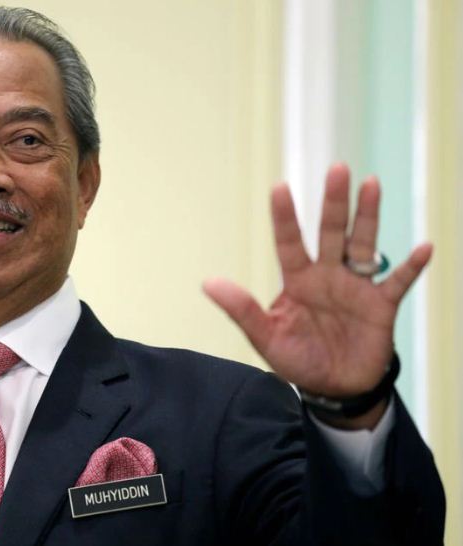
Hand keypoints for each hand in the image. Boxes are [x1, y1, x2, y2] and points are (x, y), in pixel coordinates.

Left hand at [203, 164, 430, 425]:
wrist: (334, 389)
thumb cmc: (298, 359)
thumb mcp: (266, 337)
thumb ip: (241, 309)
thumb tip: (208, 283)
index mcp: (297, 280)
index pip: (289, 242)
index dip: (285, 217)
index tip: (279, 187)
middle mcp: (327, 275)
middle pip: (330, 232)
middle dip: (333, 202)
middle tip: (337, 169)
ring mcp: (356, 287)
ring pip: (363, 244)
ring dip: (367, 217)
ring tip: (371, 184)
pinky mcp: (381, 306)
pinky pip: (398, 282)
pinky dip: (411, 267)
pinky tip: (423, 248)